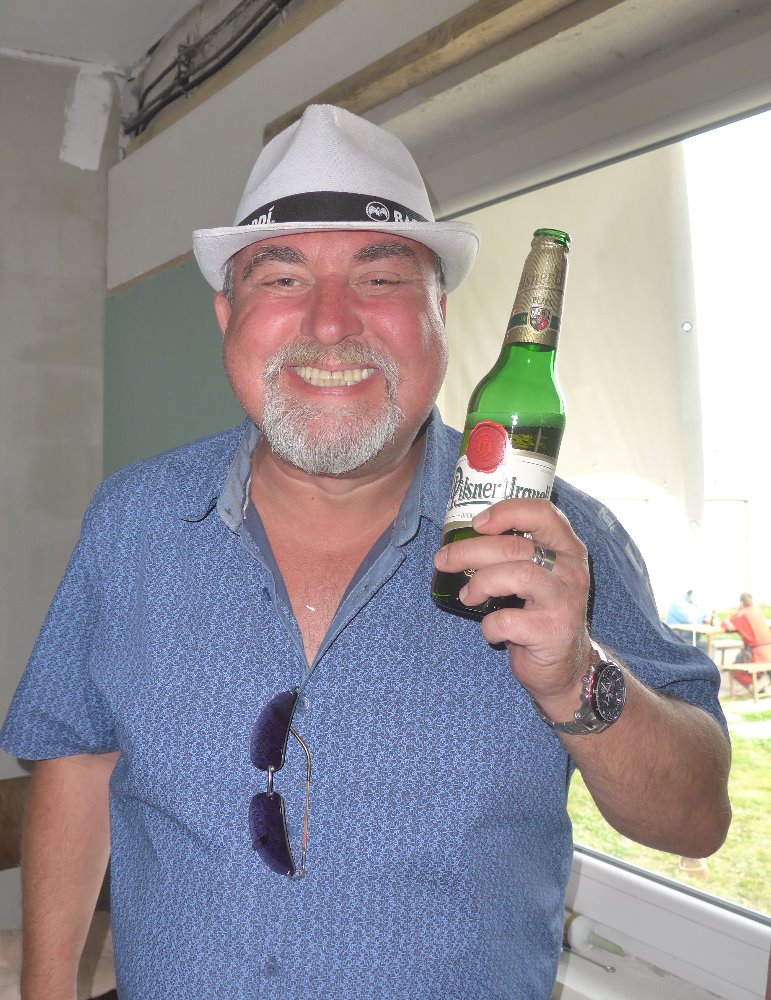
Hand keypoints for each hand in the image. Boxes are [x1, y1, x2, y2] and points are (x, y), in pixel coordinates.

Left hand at [434, 498, 592, 709]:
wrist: (565, 666)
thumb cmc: (540, 613)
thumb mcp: (538, 575)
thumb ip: (515, 554)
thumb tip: (461, 540)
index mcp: (567, 548)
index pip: (541, 512)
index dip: (505, 512)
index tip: (476, 524)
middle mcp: (571, 570)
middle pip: (516, 546)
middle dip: (470, 551)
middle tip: (444, 560)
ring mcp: (565, 601)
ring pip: (518, 575)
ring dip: (481, 583)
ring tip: (467, 596)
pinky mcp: (553, 632)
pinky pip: (509, 619)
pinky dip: (489, 624)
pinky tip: (491, 629)